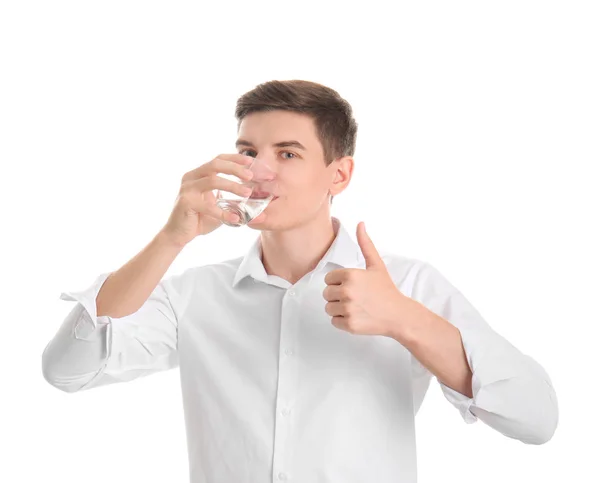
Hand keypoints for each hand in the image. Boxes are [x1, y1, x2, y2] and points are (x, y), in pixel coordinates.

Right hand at [161, 153, 255, 246]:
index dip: (234, 158)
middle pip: (215, 165)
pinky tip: (235, 218)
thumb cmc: (200, 218)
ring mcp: (187, 189)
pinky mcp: (186, 203)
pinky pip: (208, 206)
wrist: (179, 234)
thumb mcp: (217, 203)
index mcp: (198, 174)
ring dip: (232, 186)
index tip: (250, 162)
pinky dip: (224, 213)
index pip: (217, 160)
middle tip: (250, 176)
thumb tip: (251, 193)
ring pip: (212, 181)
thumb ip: (229, 196)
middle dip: (235, 168)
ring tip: (247, 193)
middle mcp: (191, 177)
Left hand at [323, 222, 409, 336]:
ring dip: (339, 308)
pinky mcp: (349, 324)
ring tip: (356, 306)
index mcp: (350, 275)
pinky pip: (334, 321)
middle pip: (326, 293)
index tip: (352, 286)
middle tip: (355, 297)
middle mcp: (347, 291)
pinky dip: (342, 321)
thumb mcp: (376, 265)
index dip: (339, 282)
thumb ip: (365, 244)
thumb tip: (360, 223)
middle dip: (338, 295)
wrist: (398, 314)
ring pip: (328, 308)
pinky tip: (356, 316)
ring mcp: (347, 309)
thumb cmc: (386, 290)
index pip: (328, 279)